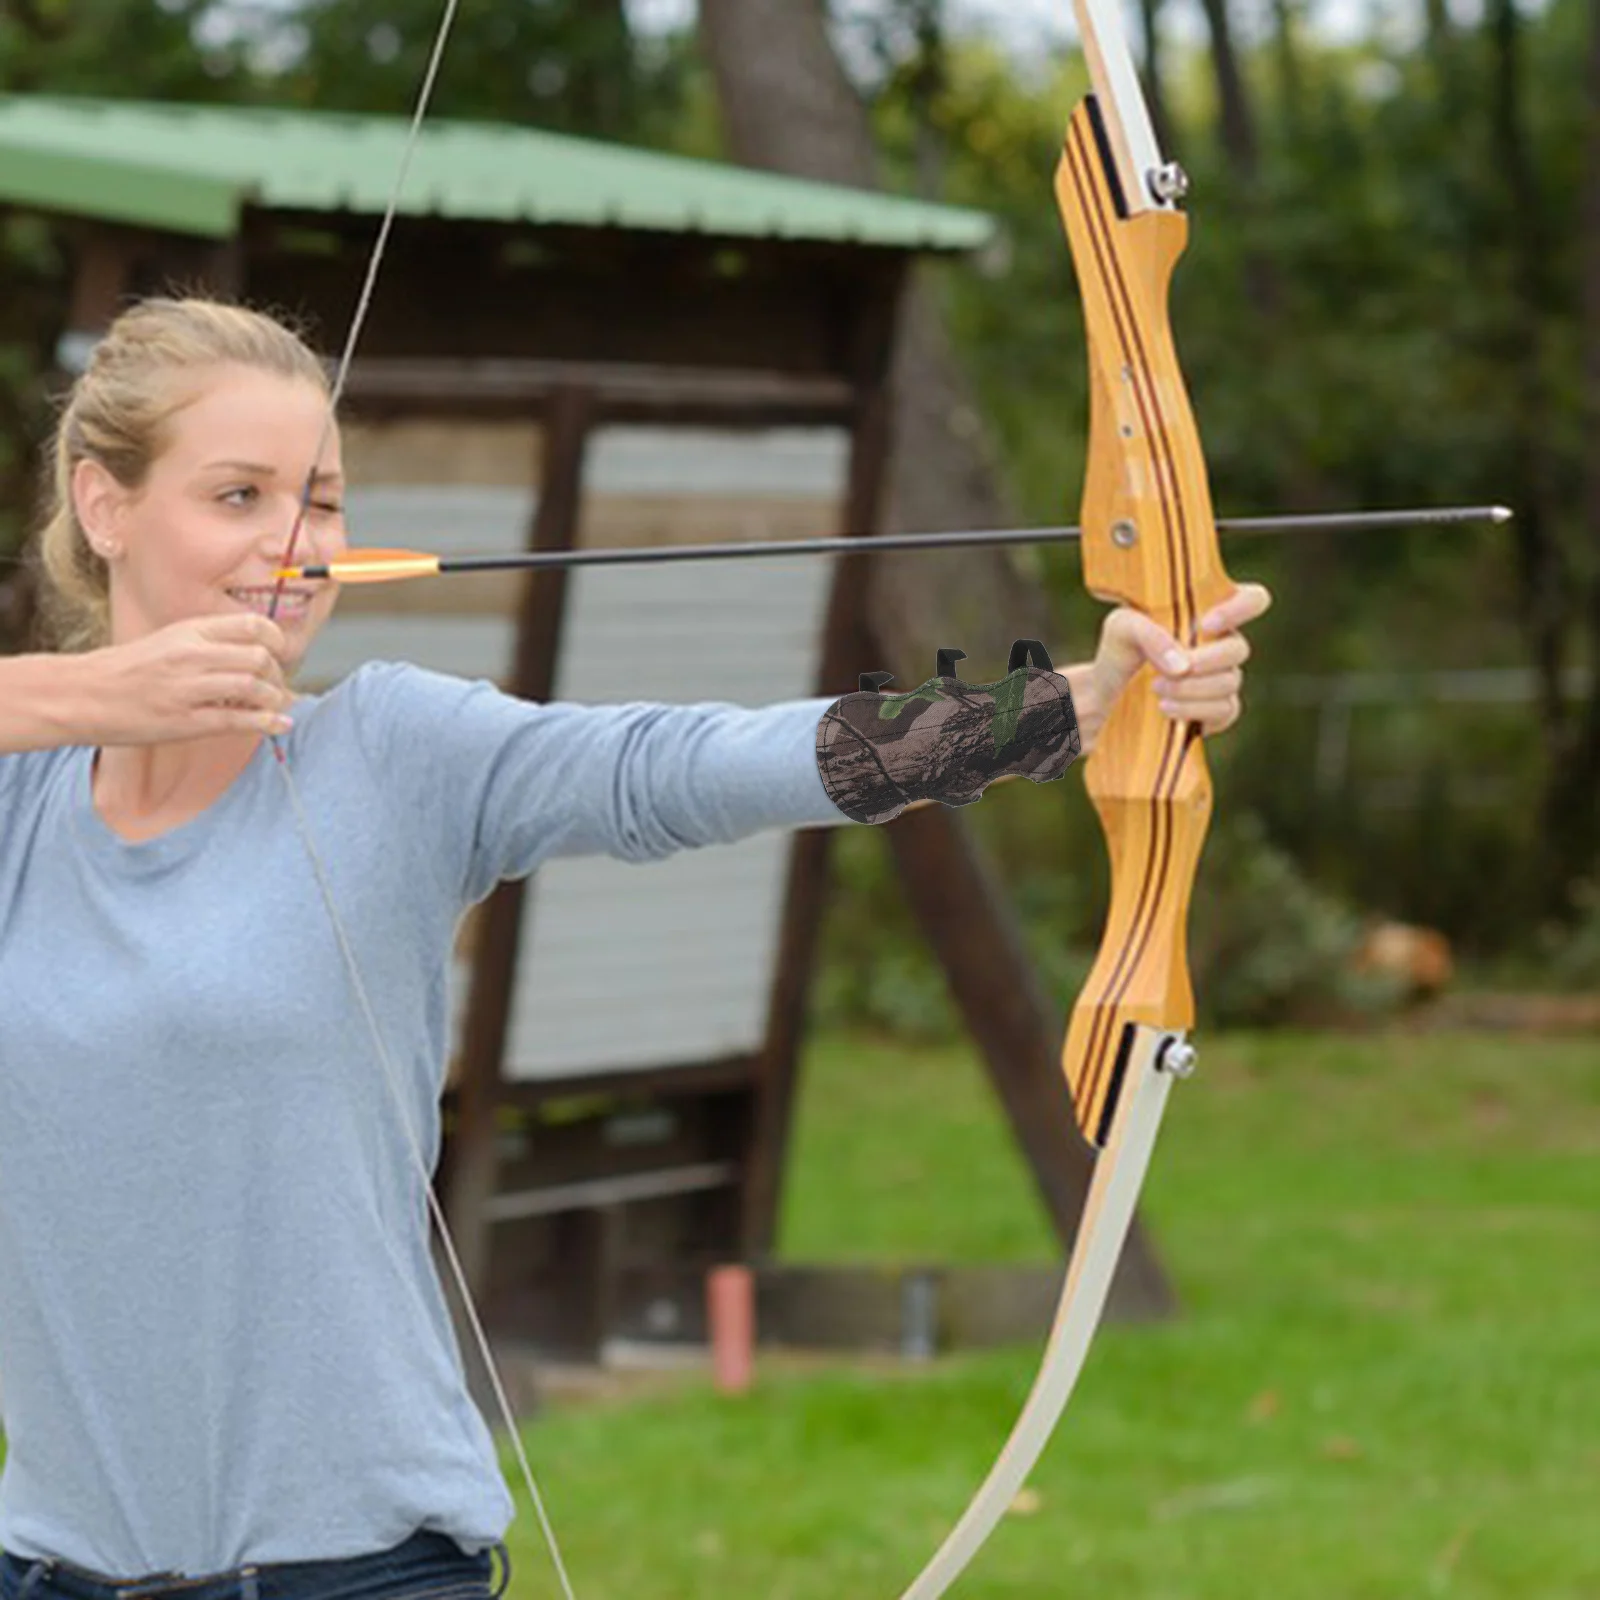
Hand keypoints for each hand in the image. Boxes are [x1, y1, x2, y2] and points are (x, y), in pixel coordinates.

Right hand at [78, 615, 295, 744]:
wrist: (82, 695)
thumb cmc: (127, 669)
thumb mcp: (169, 640)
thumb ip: (208, 642)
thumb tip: (253, 652)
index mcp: (190, 631)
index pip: (252, 625)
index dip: (276, 640)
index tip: (280, 653)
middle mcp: (192, 656)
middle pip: (259, 657)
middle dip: (277, 674)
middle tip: (276, 686)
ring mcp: (189, 689)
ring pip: (253, 688)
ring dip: (273, 699)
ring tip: (273, 705)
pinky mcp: (185, 721)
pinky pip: (237, 720)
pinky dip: (266, 723)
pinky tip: (279, 725)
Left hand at [1065, 582, 1272, 753]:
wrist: (1107, 695)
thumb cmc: (1120, 651)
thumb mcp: (1122, 628)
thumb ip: (1149, 633)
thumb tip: (1182, 665)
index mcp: (1208, 612)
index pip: (1252, 599)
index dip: (1241, 608)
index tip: (1206, 624)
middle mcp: (1222, 643)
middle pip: (1239, 649)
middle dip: (1205, 662)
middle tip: (1170, 670)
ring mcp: (1223, 678)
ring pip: (1230, 682)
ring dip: (1191, 688)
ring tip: (1156, 690)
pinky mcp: (1217, 711)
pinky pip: (1225, 711)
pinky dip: (1195, 710)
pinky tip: (1167, 708)